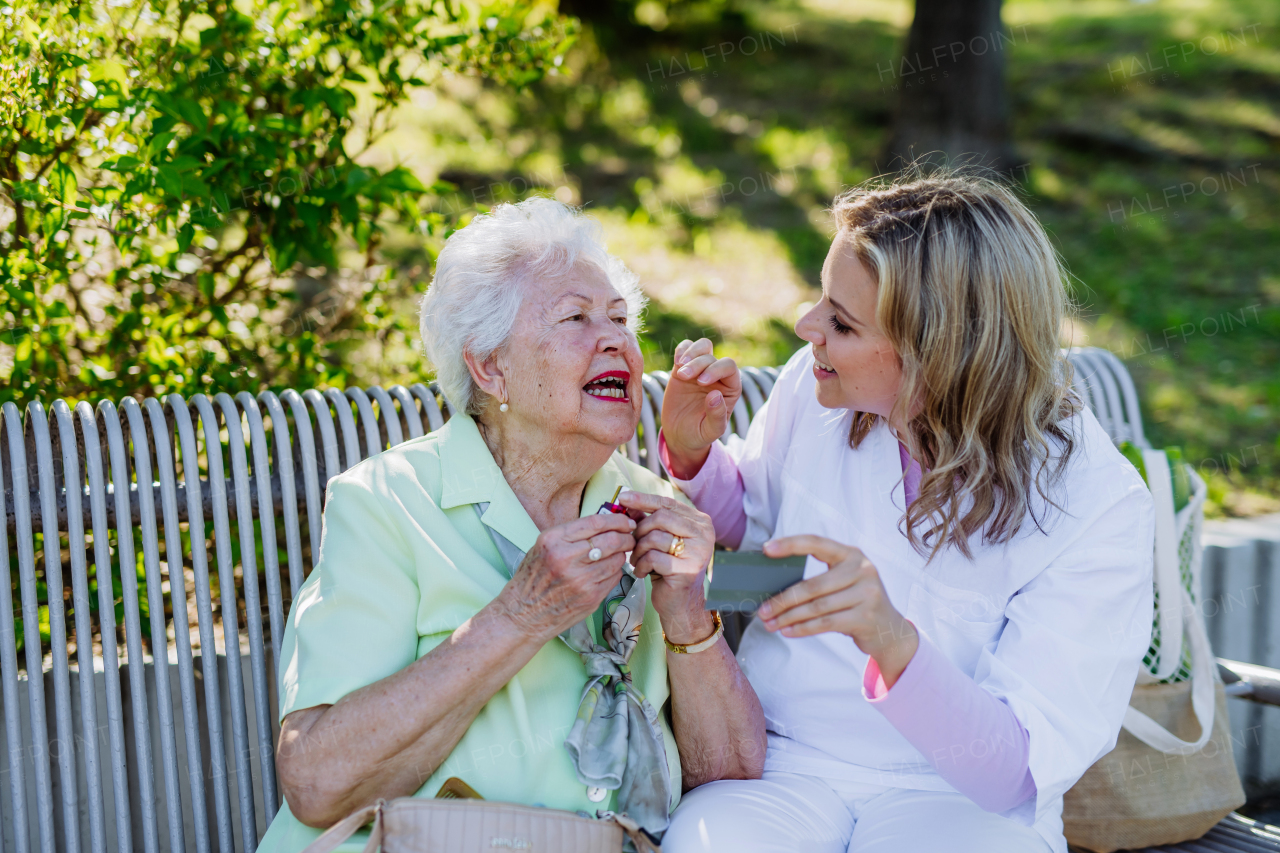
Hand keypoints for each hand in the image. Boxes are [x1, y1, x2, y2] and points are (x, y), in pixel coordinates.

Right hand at [490, 512, 636, 641]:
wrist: (522, 615)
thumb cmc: (532, 580)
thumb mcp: (543, 547)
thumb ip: (571, 535)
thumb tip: (603, 523)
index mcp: (553, 540)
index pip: (596, 522)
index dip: (617, 519)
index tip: (626, 520)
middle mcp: (566, 558)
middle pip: (611, 539)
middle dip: (627, 536)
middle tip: (630, 537)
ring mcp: (580, 580)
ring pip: (617, 559)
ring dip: (622, 554)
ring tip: (618, 554)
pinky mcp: (590, 597)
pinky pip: (614, 577)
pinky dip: (616, 571)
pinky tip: (608, 570)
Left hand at [616, 490, 716, 644]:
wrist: (681, 603)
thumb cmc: (669, 569)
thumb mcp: (660, 541)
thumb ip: (648, 520)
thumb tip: (627, 501)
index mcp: (700, 522)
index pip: (668, 503)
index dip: (643, 499)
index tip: (623, 497)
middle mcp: (704, 534)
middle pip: (661, 518)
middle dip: (639, 530)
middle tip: (631, 544)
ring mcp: (698, 551)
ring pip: (655, 537)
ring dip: (638, 550)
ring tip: (636, 561)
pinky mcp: (687, 569)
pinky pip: (653, 558)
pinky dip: (641, 565)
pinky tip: (641, 572)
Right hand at [661, 338, 740, 478]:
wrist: (679, 435)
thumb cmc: (699, 434)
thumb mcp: (710, 431)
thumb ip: (716, 416)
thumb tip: (716, 395)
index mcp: (730, 388)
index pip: (729, 367)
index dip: (716, 369)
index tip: (701, 382)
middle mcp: (718, 376)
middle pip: (712, 357)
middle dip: (698, 364)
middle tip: (684, 376)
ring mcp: (701, 369)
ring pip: (702, 347)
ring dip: (691, 353)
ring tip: (679, 368)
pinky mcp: (683, 367)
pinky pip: (686, 348)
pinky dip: (681, 349)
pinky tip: (676, 363)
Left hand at [757, 535, 918, 685]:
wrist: (889, 630)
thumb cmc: (856, 602)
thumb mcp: (844, 581)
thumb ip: (818, 578)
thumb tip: (774, 586)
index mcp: (851, 554)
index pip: (816, 543)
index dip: (790, 544)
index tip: (766, 549)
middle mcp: (862, 570)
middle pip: (812, 585)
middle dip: (783, 599)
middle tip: (762, 610)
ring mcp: (867, 594)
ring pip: (816, 607)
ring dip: (789, 617)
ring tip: (770, 624)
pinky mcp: (866, 617)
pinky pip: (825, 623)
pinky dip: (803, 629)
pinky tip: (788, 631)